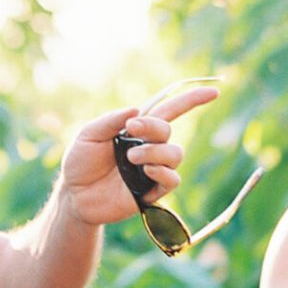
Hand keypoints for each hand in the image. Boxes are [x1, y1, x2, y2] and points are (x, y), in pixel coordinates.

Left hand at [54, 83, 218, 227]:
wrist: (73, 195)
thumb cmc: (80, 162)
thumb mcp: (88, 135)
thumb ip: (109, 121)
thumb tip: (134, 111)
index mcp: (137, 129)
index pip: (170, 111)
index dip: (192, 100)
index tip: (214, 92)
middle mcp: (149, 147)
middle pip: (167, 131)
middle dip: (152, 128)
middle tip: (130, 130)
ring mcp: (152, 170)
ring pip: (175, 155)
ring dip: (155, 152)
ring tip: (130, 157)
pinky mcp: (151, 192)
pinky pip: (172, 180)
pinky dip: (163, 173)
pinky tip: (147, 171)